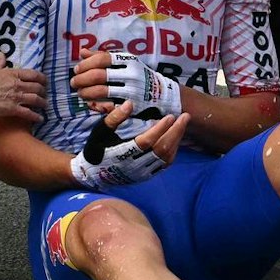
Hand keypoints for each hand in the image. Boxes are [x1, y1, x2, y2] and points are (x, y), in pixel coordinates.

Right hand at [0, 56, 45, 122]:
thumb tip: (1, 54)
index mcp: (13, 74)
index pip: (33, 74)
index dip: (42, 78)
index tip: (44, 81)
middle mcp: (17, 85)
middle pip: (37, 87)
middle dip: (43, 91)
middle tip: (45, 94)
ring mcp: (16, 97)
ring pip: (36, 100)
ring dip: (42, 103)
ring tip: (45, 105)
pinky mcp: (13, 109)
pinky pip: (29, 113)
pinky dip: (36, 116)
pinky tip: (40, 118)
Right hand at [68, 101, 188, 188]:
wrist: (93, 174)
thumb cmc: (96, 149)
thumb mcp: (100, 131)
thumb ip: (114, 118)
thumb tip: (129, 104)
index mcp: (122, 154)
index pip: (147, 142)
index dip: (160, 129)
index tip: (170, 116)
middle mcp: (135, 165)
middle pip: (162, 149)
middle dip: (176, 132)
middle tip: (185, 116)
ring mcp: (143, 172)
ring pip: (166, 157)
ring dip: (177, 140)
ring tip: (182, 124)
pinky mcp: (147, 176)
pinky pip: (165, 164)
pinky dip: (173, 150)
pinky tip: (176, 137)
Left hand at [70, 51, 183, 118]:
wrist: (160, 93)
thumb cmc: (137, 74)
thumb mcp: (123, 61)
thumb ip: (102, 56)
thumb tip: (82, 52)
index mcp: (127, 60)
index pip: (101, 59)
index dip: (85, 64)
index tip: (77, 69)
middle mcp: (129, 74)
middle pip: (98, 75)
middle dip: (81, 79)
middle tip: (74, 83)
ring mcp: (130, 90)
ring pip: (100, 91)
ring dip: (85, 93)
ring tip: (80, 93)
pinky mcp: (130, 106)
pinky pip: (107, 106)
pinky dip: (95, 104)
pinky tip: (89, 103)